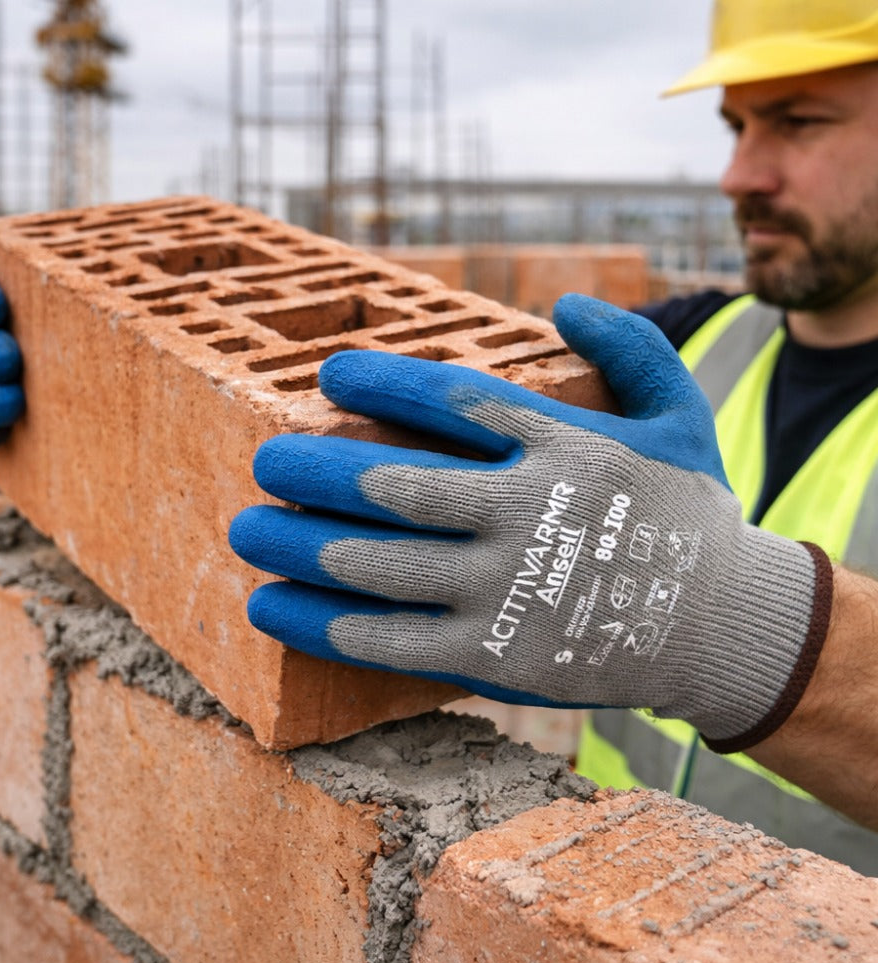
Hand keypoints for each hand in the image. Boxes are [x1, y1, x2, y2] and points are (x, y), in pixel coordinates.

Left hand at [230, 294, 831, 752]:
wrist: (726, 625)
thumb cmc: (690, 513)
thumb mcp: (683, 412)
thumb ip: (632, 346)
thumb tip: (566, 299)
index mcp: (561, 446)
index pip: (451, 399)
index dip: (381, 380)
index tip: (328, 373)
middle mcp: (524, 512)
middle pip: (391, 483)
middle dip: (312, 470)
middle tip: (262, 462)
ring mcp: (505, 589)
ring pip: (376, 563)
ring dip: (297, 546)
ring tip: (243, 532)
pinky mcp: (494, 657)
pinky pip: (390, 639)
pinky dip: (323, 624)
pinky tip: (271, 608)